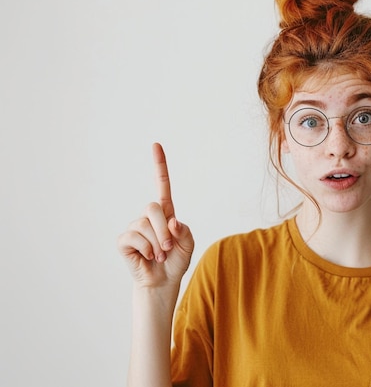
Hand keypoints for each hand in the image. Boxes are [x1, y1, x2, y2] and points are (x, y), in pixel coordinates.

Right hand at [117, 143, 194, 288]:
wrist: (163, 282)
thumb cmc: (175, 261)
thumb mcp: (188, 245)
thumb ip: (184, 231)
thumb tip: (171, 221)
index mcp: (166, 213)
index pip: (162, 185)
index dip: (159, 165)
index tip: (156, 145)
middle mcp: (149, 217)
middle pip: (153, 207)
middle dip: (163, 230)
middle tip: (168, 249)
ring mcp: (135, 227)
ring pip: (145, 225)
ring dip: (157, 244)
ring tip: (159, 256)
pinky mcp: (124, 240)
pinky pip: (134, 237)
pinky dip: (146, 250)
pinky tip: (147, 258)